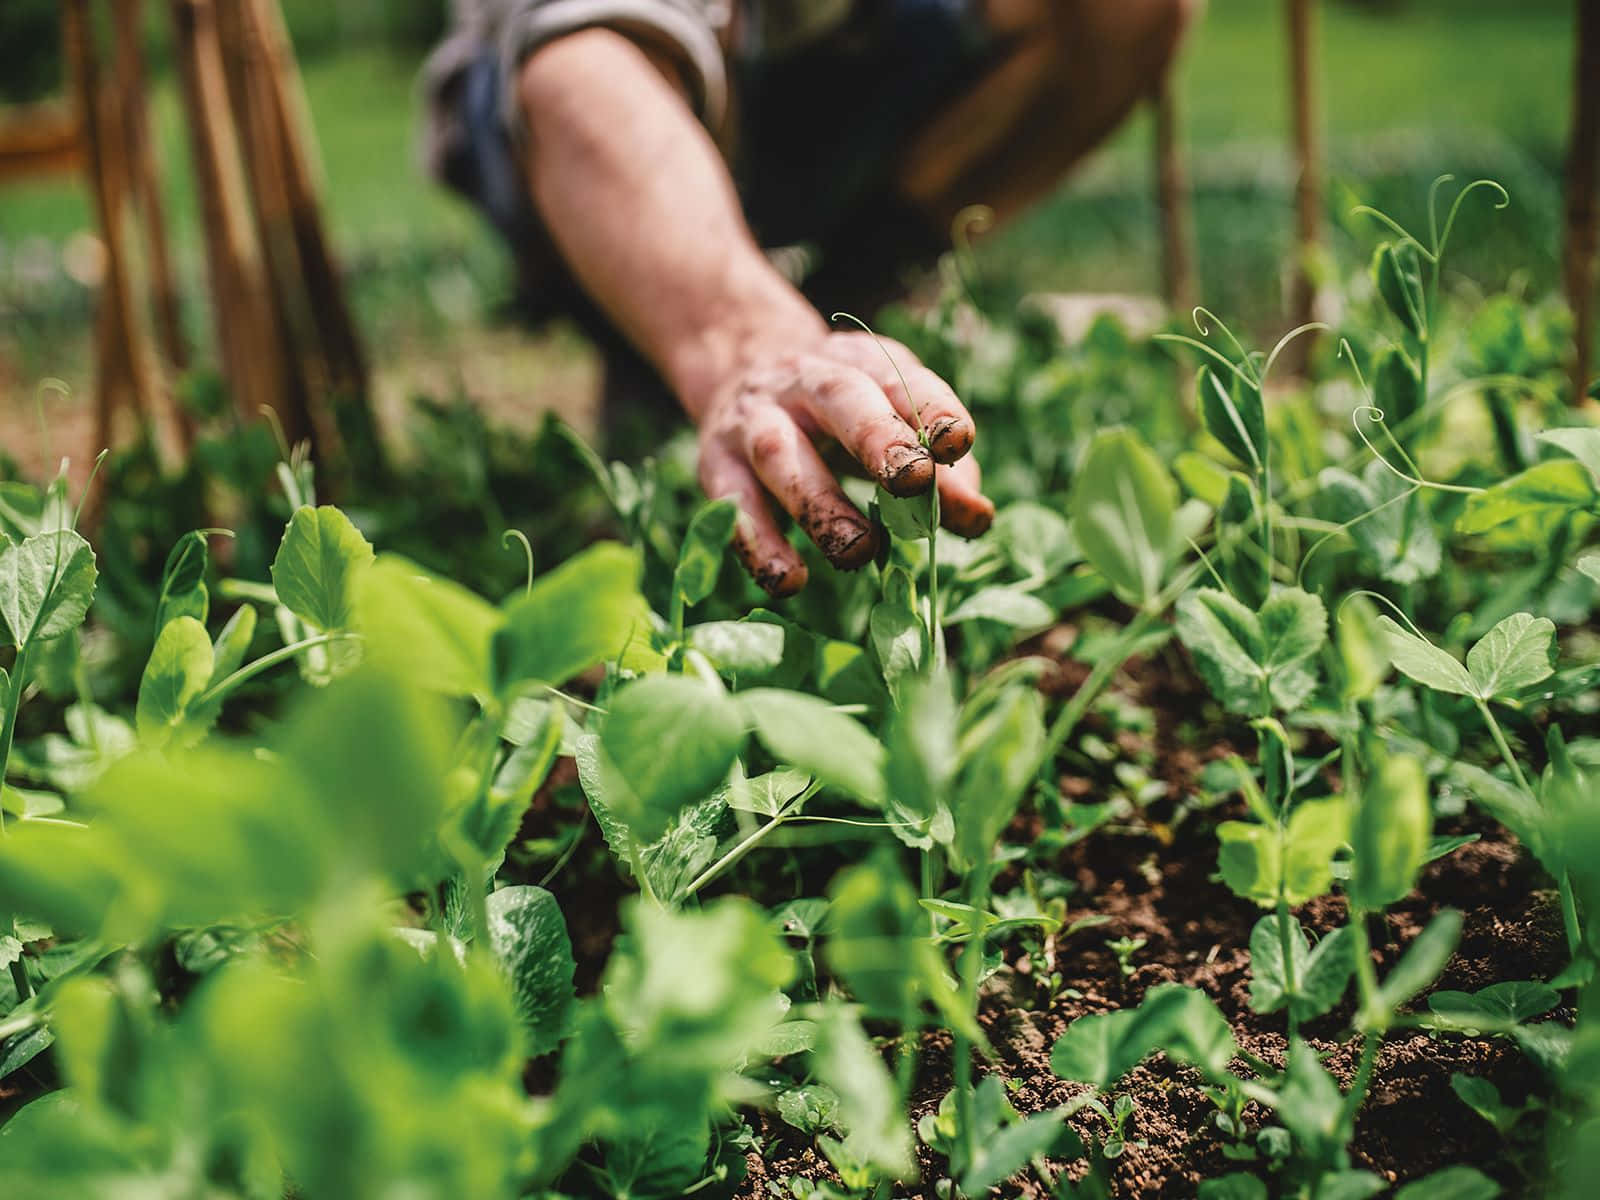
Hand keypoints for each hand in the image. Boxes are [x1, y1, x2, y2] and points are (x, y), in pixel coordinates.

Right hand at [691, 330, 993, 596]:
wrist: (741, 371)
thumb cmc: (843, 415)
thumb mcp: (893, 422)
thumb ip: (940, 471)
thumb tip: (976, 518)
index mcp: (863, 363)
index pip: (902, 380)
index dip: (931, 409)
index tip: (959, 441)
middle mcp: (806, 381)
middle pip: (841, 401)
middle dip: (876, 439)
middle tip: (912, 481)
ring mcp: (754, 420)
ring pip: (781, 455)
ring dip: (820, 504)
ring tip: (858, 552)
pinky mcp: (715, 463)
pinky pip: (733, 504)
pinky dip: (760, 544)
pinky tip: (790, 580)